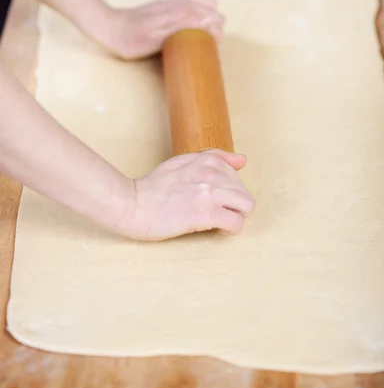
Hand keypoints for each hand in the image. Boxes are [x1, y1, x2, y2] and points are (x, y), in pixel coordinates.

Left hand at [94, 0, 224, 58]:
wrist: (109, 27)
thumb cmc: (132, 38)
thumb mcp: (159, 36)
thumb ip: (185, 24)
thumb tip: (212, 20)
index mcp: (182, 8)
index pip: (215, 17)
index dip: (216, 34)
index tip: (208, 50)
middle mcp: (181, 0)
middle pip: (212, 11)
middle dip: (213, 27)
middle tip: (201, 47)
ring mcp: (174, 1)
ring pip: (203, 8)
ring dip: (205, 23)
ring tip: (196, 42)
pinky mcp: (167, 5)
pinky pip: (192, 8)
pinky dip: (196, 19)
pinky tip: (187, 32)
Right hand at [115, 150, 254, 240]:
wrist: (131, 204)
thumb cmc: (153, 187)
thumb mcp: (183, 162)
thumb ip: (214, 158)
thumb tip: (242, 160)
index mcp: (207, 160)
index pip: (237, 176)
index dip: (228, 191)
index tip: (213, 199)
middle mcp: (211, 174)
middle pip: (244, 192)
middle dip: (235, 205)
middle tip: (216, 212)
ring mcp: (210, 194)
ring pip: (247, 206)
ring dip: (236, 216)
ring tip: (219, 220)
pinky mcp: (205, 214)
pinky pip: (236, 223)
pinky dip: (230, 229)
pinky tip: (217, 229)